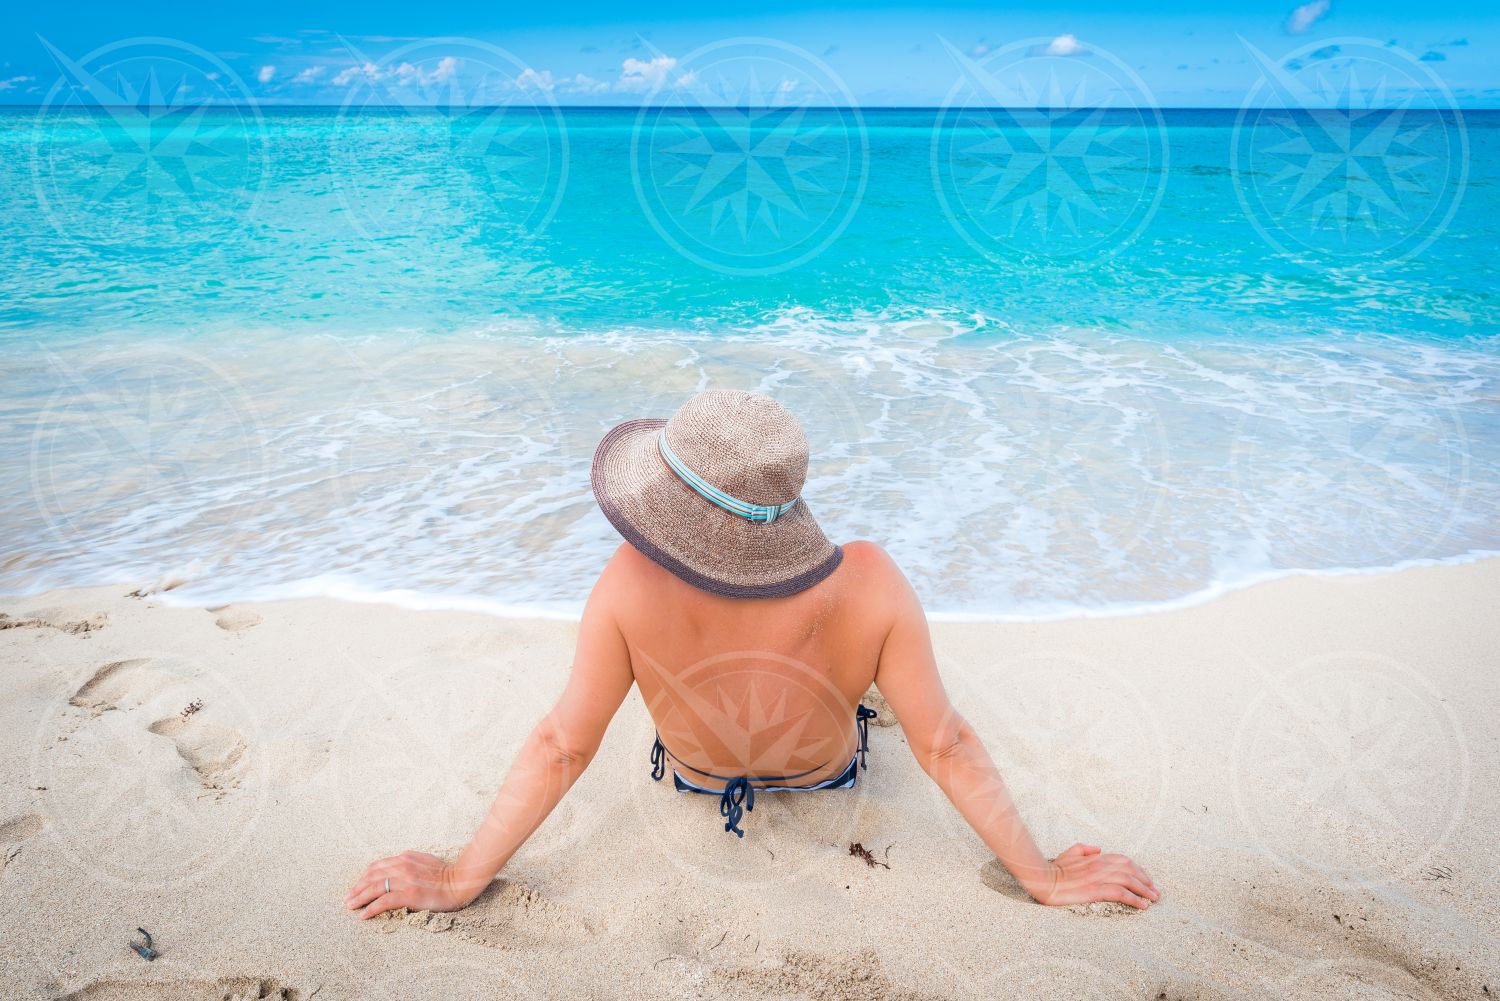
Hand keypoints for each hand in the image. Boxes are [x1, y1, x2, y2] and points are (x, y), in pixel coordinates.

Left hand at [344, 851, 481, 918]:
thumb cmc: (446, 874)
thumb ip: (410, 862)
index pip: (377, 866)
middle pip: (372, 876)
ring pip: (374, 888)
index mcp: (406, 857)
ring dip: (359, 898)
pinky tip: (364, 915)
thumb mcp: (426, 861)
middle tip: (347, 899)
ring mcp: (405, 880)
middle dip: (357, 888)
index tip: (357, 886)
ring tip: (350, 906)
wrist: (461, 882)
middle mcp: (403, 866)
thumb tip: (397, 867)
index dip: (364, 877)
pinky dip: (371, 908)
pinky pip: (384, 901)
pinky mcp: (409, 894)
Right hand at [1030, 843, 1159, 909]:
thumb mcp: (1070, 852)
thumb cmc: (1054, 868)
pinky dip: (1134, 899)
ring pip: (1129, 881)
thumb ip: (1085, 848)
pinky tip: (1142, 905)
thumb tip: (1099, 849)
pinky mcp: (1096, 890)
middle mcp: (1100, 865)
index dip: (1138, 869)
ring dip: (1145, 890)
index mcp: (1096, 857)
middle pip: (1131, 870)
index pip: (1124, 860)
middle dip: (1146, 880)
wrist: (1043, 879)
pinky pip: (1121, 893)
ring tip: (1153, 899)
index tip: (1146, 878)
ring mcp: (1099, 877)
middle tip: (1155, 891)